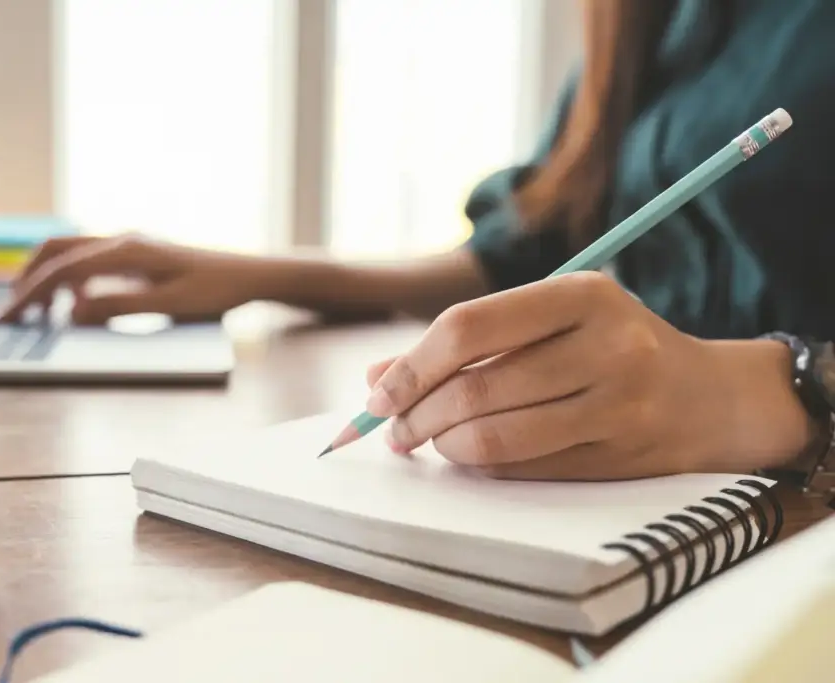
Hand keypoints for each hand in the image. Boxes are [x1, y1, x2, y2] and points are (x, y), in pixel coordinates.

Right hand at [0, 235, 266, 324]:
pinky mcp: (135, 253)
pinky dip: (68, 277)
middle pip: (56, 249)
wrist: (247, 275)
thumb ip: (118, 306)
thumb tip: (70, 311)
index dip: (30, 294)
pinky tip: (72, 303)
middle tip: (10, 312)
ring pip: (70, 251)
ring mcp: (128, 243)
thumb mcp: (168, 305)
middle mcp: (121, 240)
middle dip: (27, 279)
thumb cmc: (214, 292)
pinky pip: (89, 259)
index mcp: (126, 251)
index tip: (8, 317)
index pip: (63, 270)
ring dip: (46, 276)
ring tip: (35, 311)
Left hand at [364, 271, 814, 479]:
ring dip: (443, 446)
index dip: (411, 366)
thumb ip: (467, 341)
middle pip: (475, 389)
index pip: (468, 327)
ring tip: (426, 441)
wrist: (709, 397)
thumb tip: (378, 377)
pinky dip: (480, 466)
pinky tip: (467, 455)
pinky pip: (523, 470)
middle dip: (417, 415)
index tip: (378, 393)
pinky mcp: (619, 457)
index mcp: (581, 294)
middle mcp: (606, 346)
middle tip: (393, 427)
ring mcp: (619, 406)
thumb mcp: (550, 320)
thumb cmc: (610, 346)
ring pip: (495, 439)